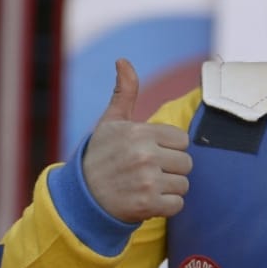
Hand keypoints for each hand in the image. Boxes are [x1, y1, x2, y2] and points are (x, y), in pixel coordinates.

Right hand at [82, 59, 191, 222]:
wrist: (80, 198)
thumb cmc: (100, 156)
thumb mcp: (110, 123)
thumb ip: (124, 92)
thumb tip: (123, 60)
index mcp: (139, 132)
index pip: (182, 140)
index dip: (168, 148)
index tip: (149, 153)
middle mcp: (145, 154)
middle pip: (186, 163)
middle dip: (171, 170)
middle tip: (147, 173)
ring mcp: (147, 180)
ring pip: (183, 185)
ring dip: (168, 189)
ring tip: (145, 186)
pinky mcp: (148, 204)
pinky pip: (178, 205)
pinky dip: (165, 207)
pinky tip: (146, 201)